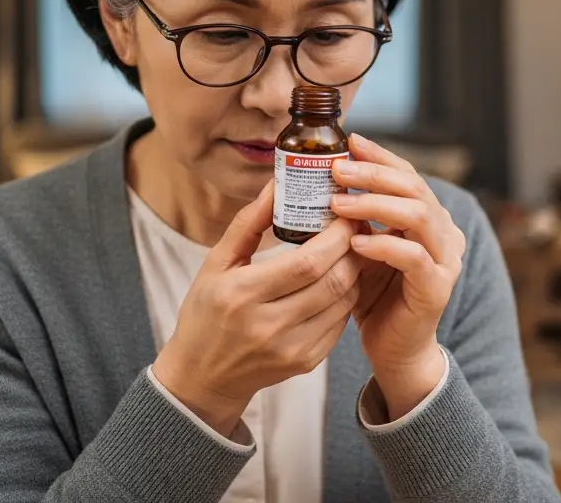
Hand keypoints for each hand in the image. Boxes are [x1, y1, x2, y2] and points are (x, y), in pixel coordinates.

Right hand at [150, 182, 362, 435]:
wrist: (203, 377)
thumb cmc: (206, 313)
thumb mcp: (215, 264)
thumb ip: (248, 223)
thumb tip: (277, 183)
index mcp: (242, 294)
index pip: (308, 262)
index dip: (336, 236)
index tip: (347, 213)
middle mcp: (269, 325)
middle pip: (334, 280)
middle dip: (353, 249)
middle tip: (358, 225)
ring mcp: (291, 348)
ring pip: (344, 301)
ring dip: (356, 271)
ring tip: (353, 248)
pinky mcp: (306, 362)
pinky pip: (340, 322)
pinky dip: (347, 296)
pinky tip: (342, 278)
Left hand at [330, 134, 464, 419]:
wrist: (395, 352)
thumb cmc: (374, 297)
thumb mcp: (361, 249)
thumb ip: (354, 218)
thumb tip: (322, 180)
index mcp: (428, 217)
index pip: (408, 174)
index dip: (380, 156)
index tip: (349, 141)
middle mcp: (444, 232)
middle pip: (414, 187)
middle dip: (373, 174)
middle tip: (336, 169)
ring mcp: (445, 260)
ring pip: (417, 215)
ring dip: (375, 204)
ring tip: (338, 203)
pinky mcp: (437, 288)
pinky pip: (413, 257)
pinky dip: (383, 245)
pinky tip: (356, 243)